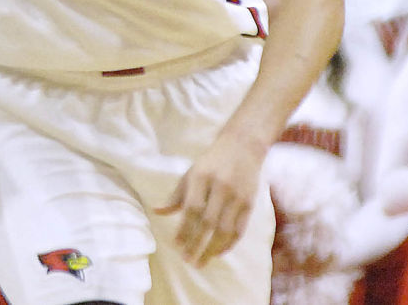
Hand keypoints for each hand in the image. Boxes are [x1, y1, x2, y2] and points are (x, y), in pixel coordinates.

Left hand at [155, 133, 265, 264]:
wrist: (242, 146)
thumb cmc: (211, 162)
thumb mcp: (191, 173)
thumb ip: (177, 195)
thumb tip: (158, 211)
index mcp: (201, 177)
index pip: (191, 208)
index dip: (184, 228)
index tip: (176, 245)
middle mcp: (220, 187)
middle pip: (208, 222)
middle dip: (196, 243)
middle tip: (187, 260)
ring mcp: (237, 196)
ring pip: (225, 229)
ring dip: (212, 249)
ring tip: (200, 261)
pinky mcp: (250, 203)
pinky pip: (240, 229)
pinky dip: (229, 243)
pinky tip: (218, 252)